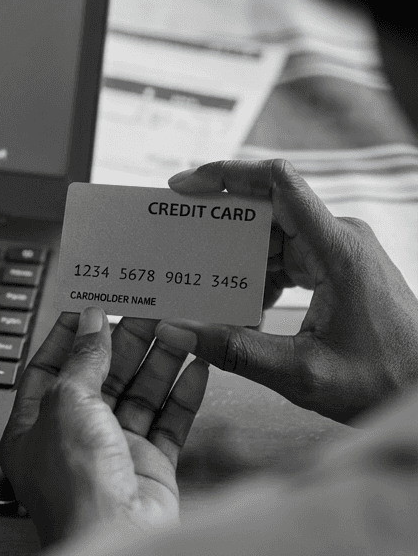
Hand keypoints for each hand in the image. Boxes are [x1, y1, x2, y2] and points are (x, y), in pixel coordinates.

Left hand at [0, 308, 208, 546]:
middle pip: (100, 378)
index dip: (69, 337)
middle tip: (146, 310)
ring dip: (157, 362)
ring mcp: (113, 453)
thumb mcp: (67, 401)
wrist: (115, 536)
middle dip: (122, 344)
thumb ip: (83, 359)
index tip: (90, 308)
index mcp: (33, 425)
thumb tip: (91, 322)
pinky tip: (197, 367)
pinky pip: (169, 423)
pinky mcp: (151, 468)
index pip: (49, 369)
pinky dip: (183, 395)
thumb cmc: (75, 481)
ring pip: (138, 396)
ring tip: (178, 328)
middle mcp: (72, 438)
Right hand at [167, 159, 417, 422]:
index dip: (227, 174)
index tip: (184, 186)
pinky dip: (260, 278)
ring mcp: (341, 252)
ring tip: (208, 289)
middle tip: (178, 247)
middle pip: (266, 212)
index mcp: (337, 249)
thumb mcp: (301, 374)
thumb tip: (172, 330)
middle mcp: (340, 239)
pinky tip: (246, 311)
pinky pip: (288, 258)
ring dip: (239, 262)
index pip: (278, 183)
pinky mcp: (340, 268)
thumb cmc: (382, 382)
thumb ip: (233, 350)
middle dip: (219, 230)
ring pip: (273, 238)